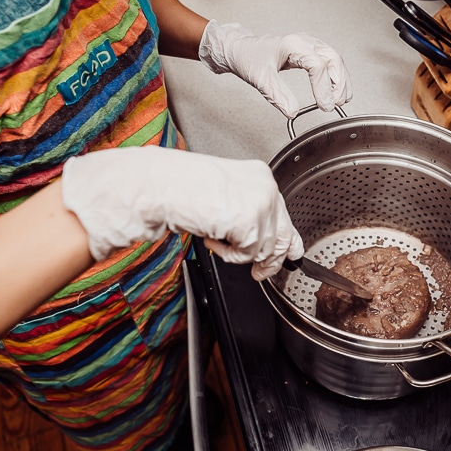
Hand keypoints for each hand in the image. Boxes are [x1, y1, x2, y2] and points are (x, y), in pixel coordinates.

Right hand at [61, 146, 303, 280]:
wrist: (163, 184)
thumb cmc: (182, 186)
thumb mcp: (226, 196)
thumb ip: (250, 213)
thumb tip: (267, 240)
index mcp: (261, 177)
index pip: (285, 215)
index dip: (285, 241)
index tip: (288, 255)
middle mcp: (266, 188)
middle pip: (284, 236)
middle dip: (271, 260)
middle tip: (260, 273)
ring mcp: (261, 205)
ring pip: (266, 249)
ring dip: (240, 254)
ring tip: (218, 240)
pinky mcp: (251, 223)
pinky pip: (248, 255)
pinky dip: (229, 255)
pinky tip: (213, 239)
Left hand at [198, 19, 351, 117]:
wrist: (239, 50)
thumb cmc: (248, 58)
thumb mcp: (260, 79)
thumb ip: (277, 95)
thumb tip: (293, 112)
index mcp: (293, 45)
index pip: (318, 65)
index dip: (323, 87)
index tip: (324, 106)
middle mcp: (304, 42)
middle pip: (333, 59)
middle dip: (339, 83)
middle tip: (337, 103)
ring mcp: (308, 45)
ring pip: (334, 59)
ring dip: (341, 80)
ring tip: (341, 100)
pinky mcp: (308, 52)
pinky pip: (329, 62)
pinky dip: (335, 77)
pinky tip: (335, 90)